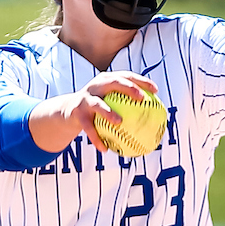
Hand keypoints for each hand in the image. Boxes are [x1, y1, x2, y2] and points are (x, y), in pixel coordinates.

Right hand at [29, 71, 158, 154]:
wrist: (68, 112)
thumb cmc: (97, 109)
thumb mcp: (110, 103)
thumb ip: (128, 106)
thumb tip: (153, 120)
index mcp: (107, 80)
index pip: (126, 76)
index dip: (142, 81)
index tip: (156, 90)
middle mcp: (96, 86)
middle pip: (113, 82)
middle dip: (128, 88)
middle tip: (141, 98)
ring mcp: (85, 98)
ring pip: (98, 104)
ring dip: (108, 112)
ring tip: (119, 122)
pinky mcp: (76, 113)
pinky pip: (88, 128)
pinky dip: (96, 138)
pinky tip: (104, 149)